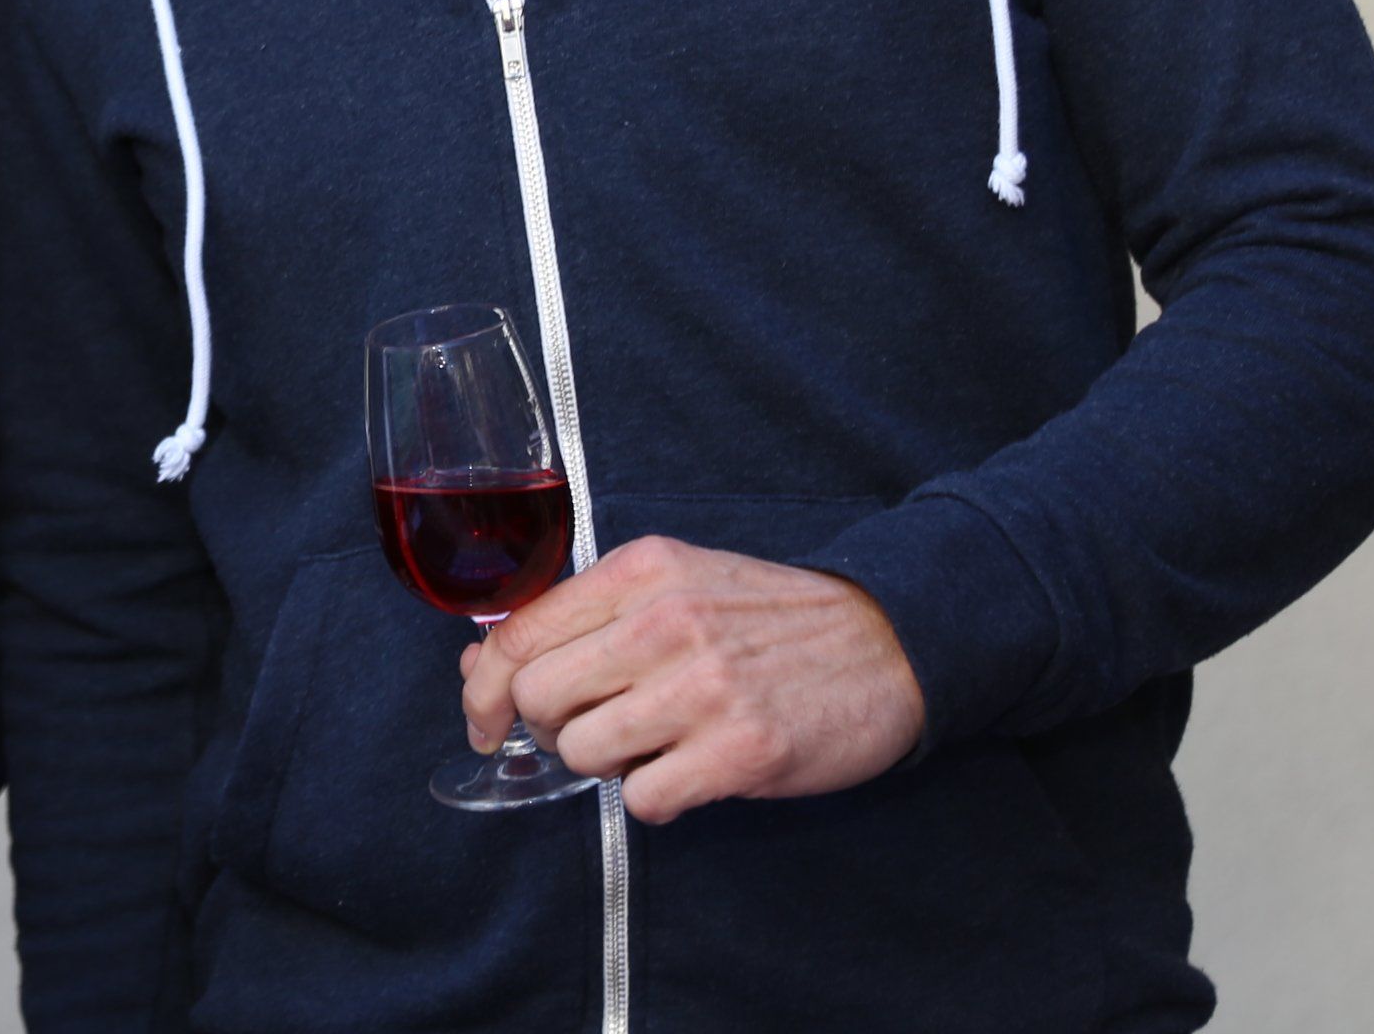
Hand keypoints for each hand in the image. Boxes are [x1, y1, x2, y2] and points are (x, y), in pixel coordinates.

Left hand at [460, 535, 923, 824]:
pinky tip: (688, 772)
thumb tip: (485, 665)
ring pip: (584, 753)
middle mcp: (664, 622)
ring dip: (605, 766)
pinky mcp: (742, 750)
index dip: (484, 688)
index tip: (483, 719)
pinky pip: (645, 800)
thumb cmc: (771, 618)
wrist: (890, 641)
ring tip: (650, 747)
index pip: (519, 633)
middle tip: (591, 731)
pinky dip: (655, 800)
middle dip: (548, 729)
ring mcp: (703, 687)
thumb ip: (586, 617)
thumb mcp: (676, 584)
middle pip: (538, 698)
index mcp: (640, 572)